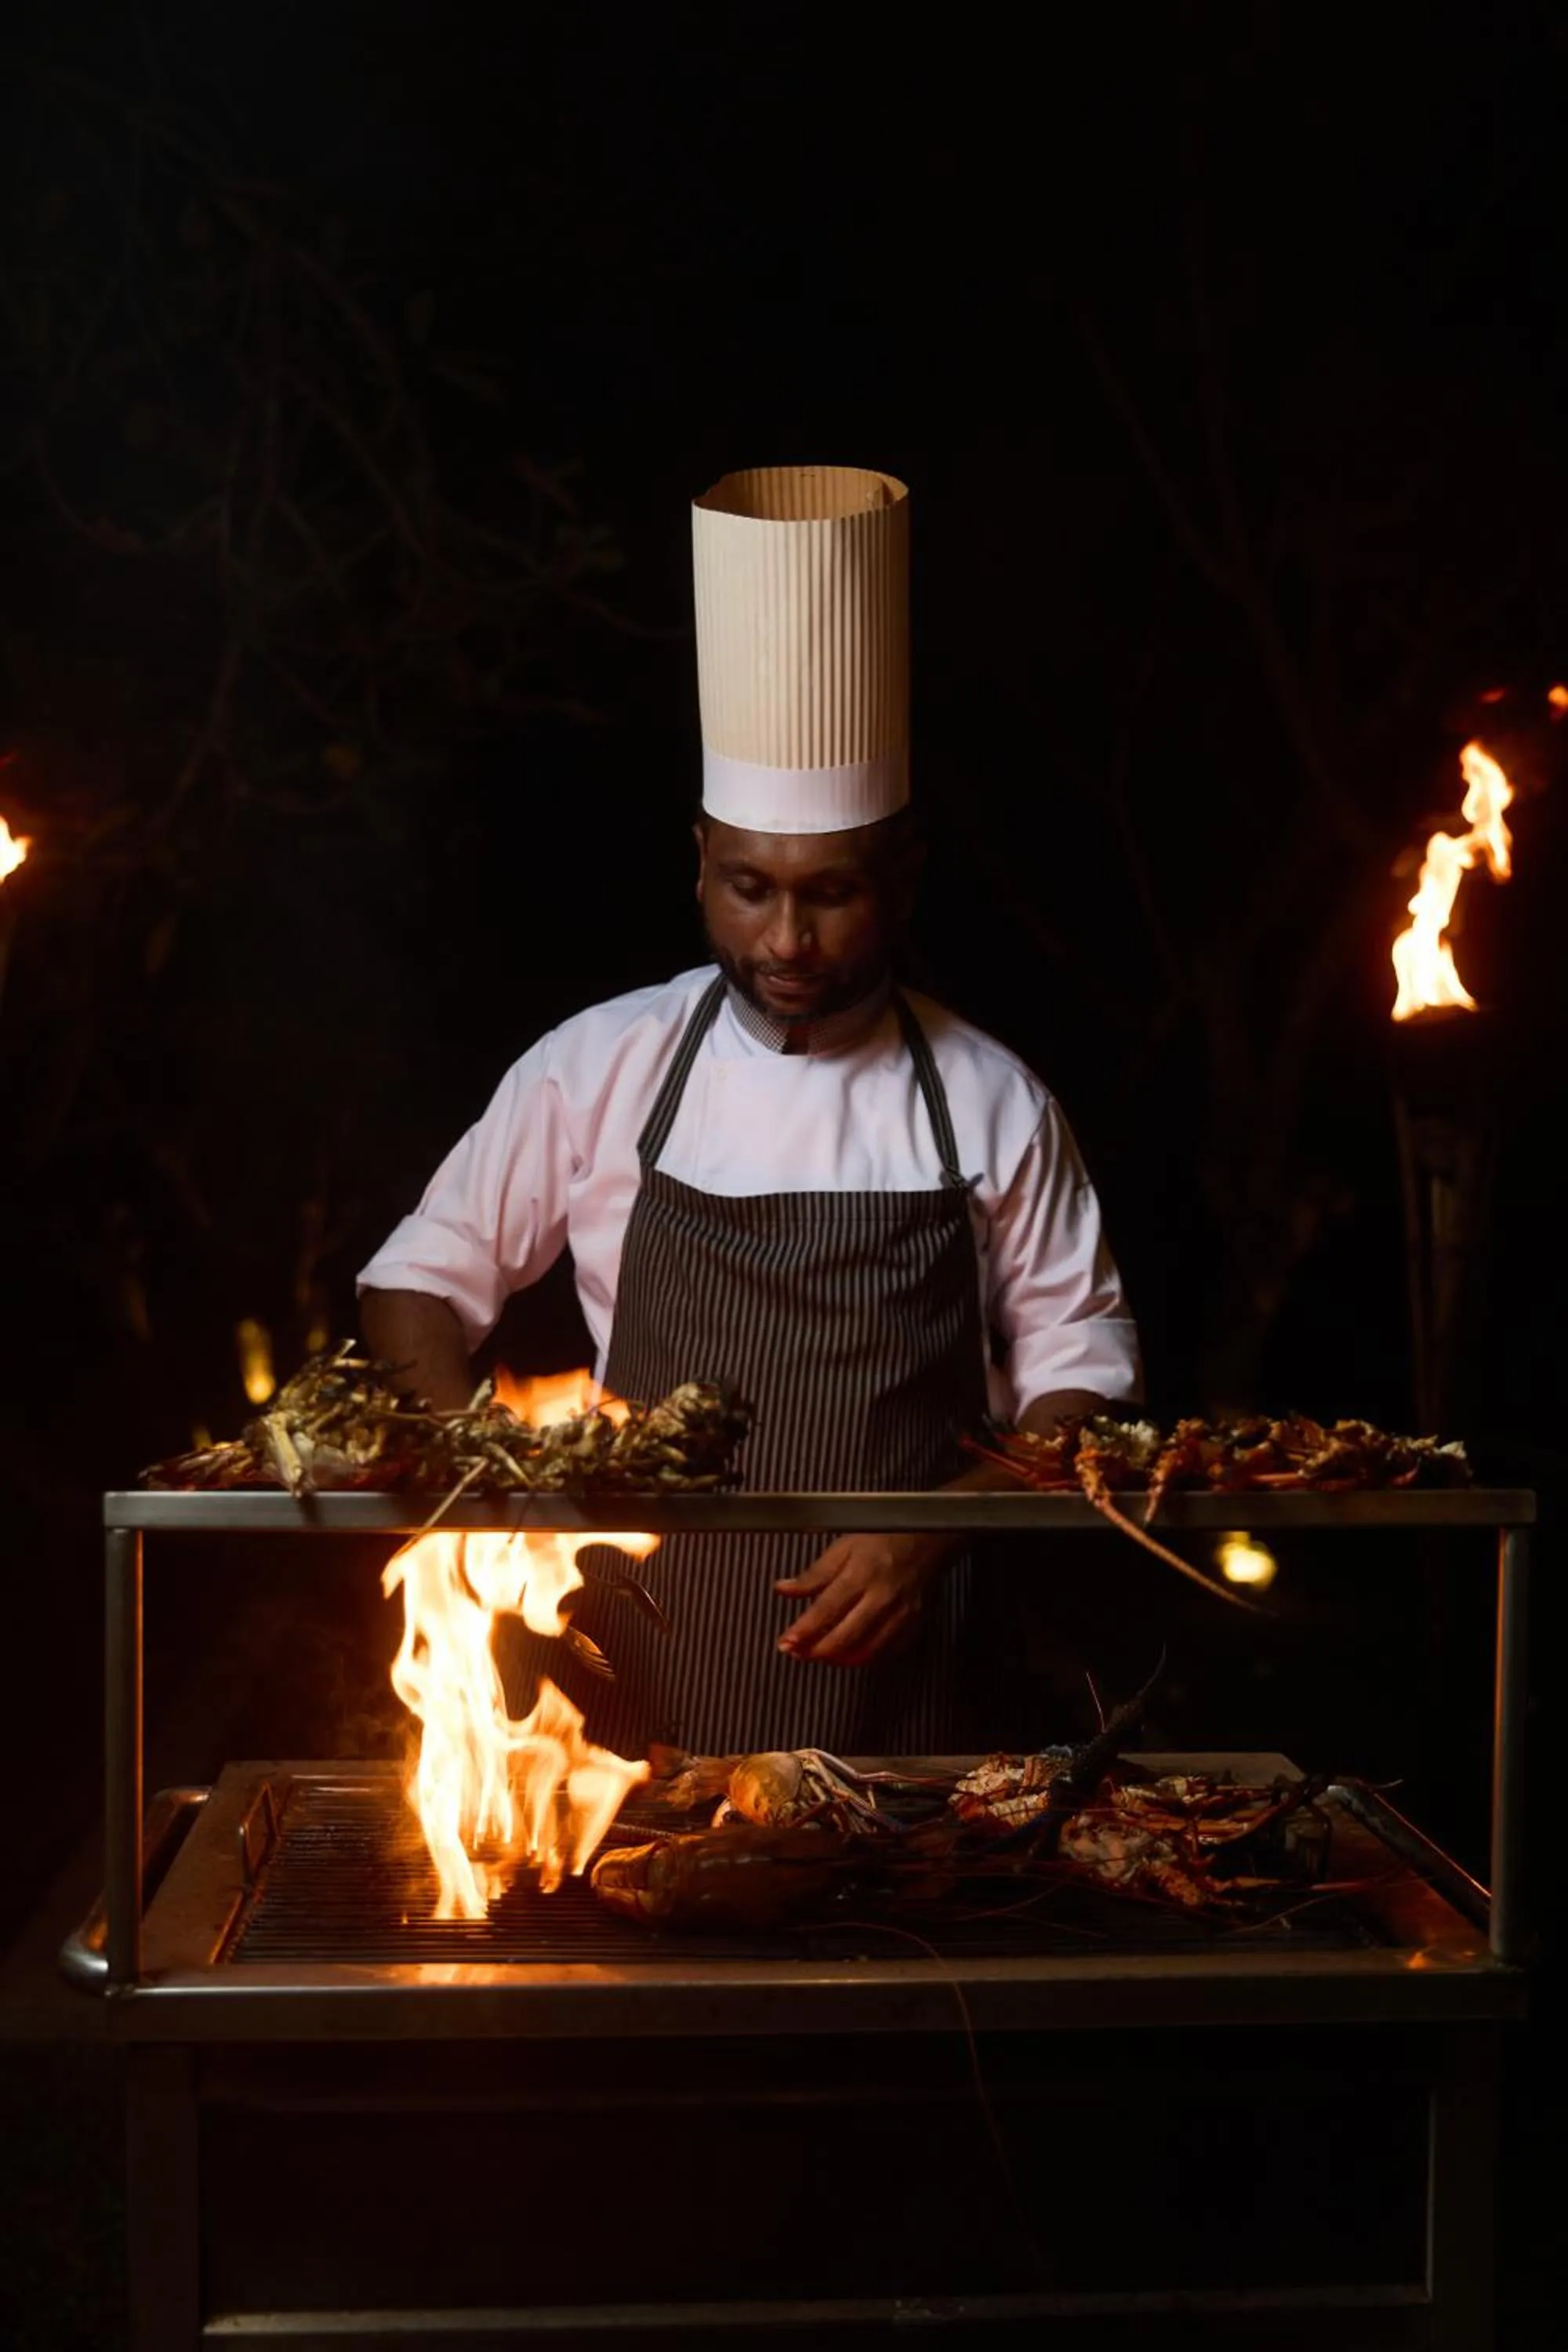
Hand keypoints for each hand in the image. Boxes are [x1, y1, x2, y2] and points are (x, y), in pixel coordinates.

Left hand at [774, 1534, 950, 1667]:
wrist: (925, 1538)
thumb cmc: (881, 1539)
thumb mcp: (842, 1548)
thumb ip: (813, 1574)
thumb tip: (782, 1589)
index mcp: (861, 1573)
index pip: (827, 1609)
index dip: (804, 1629)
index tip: (786, 1642)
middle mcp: (882, 1597)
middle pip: (846, 1636)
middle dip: (816, 1650)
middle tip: (796, 1653)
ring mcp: (902, 1614)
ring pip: (867, 1650)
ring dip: (839, 1659)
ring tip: (819, 1655)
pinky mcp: (914, 1625)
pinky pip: (888, 1652)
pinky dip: (865, 1659)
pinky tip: (849, 1655)